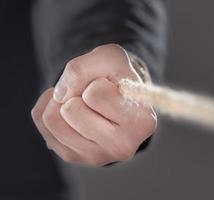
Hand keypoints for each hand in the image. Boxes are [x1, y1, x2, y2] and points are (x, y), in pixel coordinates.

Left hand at [32, 44, 156, 165]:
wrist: (118, 97)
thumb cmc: (118, 77)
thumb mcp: (110, 56)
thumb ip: (83, 67)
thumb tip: (59, 95)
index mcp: (141, 123)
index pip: (96, 94)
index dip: (97, 83)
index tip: (110, 89)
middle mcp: (123, 146)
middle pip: (71, 110)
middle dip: (78, 93)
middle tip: (93, 96)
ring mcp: (98, 156)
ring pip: (53, 120)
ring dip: (62, 100)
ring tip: (81, 101)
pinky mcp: (75, 157)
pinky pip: (43, 125)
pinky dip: (51, 107)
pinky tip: (70, 109)